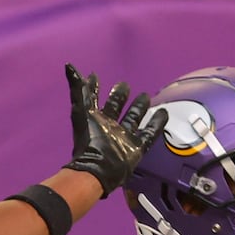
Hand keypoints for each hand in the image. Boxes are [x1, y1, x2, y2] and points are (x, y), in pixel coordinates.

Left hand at [62, 65, 167, 197]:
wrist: (98, 168)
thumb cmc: (89, 139)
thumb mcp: (82, 111)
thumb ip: (79, 90)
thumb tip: (70, 66)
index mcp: (96, 119)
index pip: (98, 101)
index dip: (98, 90)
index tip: (100, 78)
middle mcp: (110, 127)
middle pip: (117, 109)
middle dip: (121, 97)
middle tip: (126, 85)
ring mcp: (124, 137)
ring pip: (133, 119)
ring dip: (140, 108)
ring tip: (146, 96)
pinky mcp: (137, 148)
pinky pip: (149, 134)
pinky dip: (156, 124)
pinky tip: (164, 113)